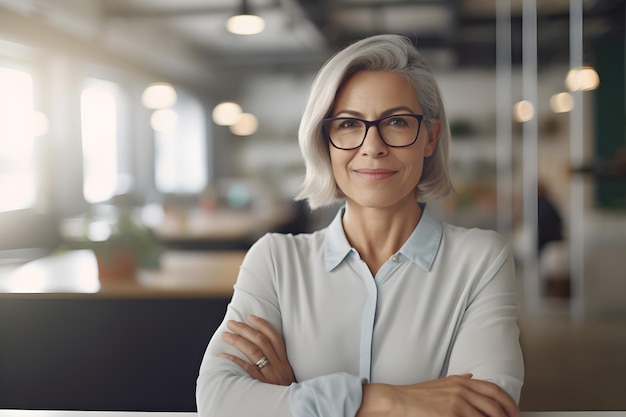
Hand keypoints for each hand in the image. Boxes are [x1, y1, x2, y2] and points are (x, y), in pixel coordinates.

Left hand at [220, 315, 295, 385]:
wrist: (292, 407)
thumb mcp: (286, 373)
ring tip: (225, 335)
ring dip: (237, 341)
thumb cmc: (286, 390)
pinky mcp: (262, 385)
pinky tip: (224, 355)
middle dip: (245, 329)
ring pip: (253, 351)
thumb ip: (277, 360)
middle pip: (261, 341)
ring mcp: (270, 375)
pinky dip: (235, 360)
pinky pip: (248, 369)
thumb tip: (260, 344)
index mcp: (284, 361)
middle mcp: (279, 365)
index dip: (262, 325)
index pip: (275, 337)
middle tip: (231, 323)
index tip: (250, 316)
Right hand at [357, 374, 518, 416]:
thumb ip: (459, 381)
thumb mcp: (441, 383)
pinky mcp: (451, 415)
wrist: (397, 400)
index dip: (508, 402)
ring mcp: (457, 404)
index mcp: (461, 382)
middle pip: (495, 405)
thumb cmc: (416, 395)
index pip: (494, 390)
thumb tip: (473, 378)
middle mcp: (462, 390)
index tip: (513, 412)